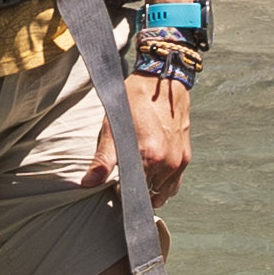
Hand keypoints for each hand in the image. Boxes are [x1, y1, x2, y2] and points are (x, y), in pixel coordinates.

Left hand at [112, 71, 191, 200]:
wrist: (163, 79)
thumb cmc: (135, 100)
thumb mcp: (113, 127)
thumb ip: (103, 160)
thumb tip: (87, 183)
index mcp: (150, 158)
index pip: (135, 194)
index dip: (123, 195)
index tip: (115, 189)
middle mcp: (169, 163)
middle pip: (150, 196)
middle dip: (137, 194)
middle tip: (125, 182)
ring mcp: (180, 160)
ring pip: (165, 192)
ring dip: (152, 191)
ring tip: (139, 179)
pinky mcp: (186, 155)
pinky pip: (175, 182)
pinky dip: (165, 184)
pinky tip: (153, 174)